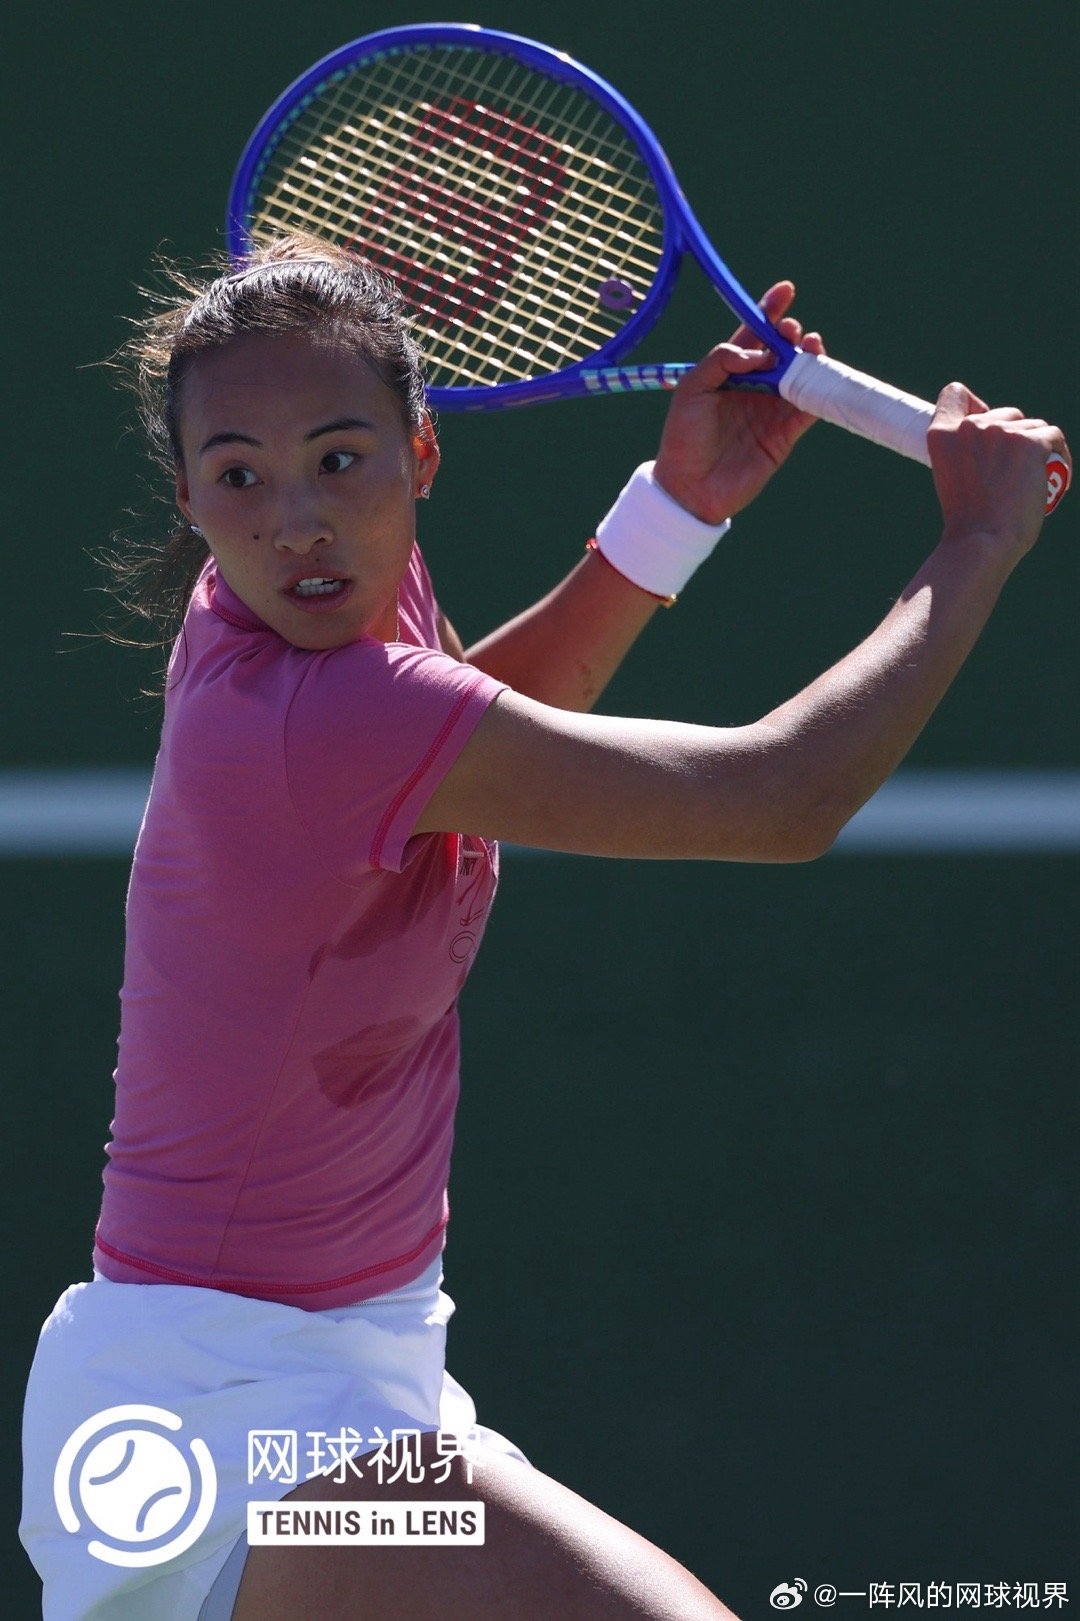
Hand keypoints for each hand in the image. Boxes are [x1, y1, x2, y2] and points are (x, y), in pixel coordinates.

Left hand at [652, 281, 822, 522]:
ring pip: (799, 376)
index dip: (770, 311)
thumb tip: (758, 352)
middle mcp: (754, 387)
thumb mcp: (691, 389)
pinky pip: (808, 409)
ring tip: (808, 345)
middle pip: (781, 351)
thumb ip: (721, 361)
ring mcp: (770, 410)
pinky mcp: (784, 435)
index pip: (754, 334)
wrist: (690, 487)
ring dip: (808, 358)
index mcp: (729, 371)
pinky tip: (819, 376)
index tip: (786, 290)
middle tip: (789, 332)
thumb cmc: (683, 437)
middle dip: (789, 335)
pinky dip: (818, 392)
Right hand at [928, 382, 1071, 559]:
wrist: (981, 543)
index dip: (972, 406)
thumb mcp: (951, 478)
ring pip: (1032, 426)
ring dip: (1037, 449)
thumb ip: (964, 453)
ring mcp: (1001, 432)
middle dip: (1014, 438)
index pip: (955, 394)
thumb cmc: (968, 521)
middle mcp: (970, 426)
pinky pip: (1053, 438)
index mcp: (942, 435)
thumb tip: (995, 441)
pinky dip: (1059, 457)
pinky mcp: (1031, 442)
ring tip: (1035, 480)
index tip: (984, 429)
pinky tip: (1057, 479)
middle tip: (1014, 473)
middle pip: (1004, 413)